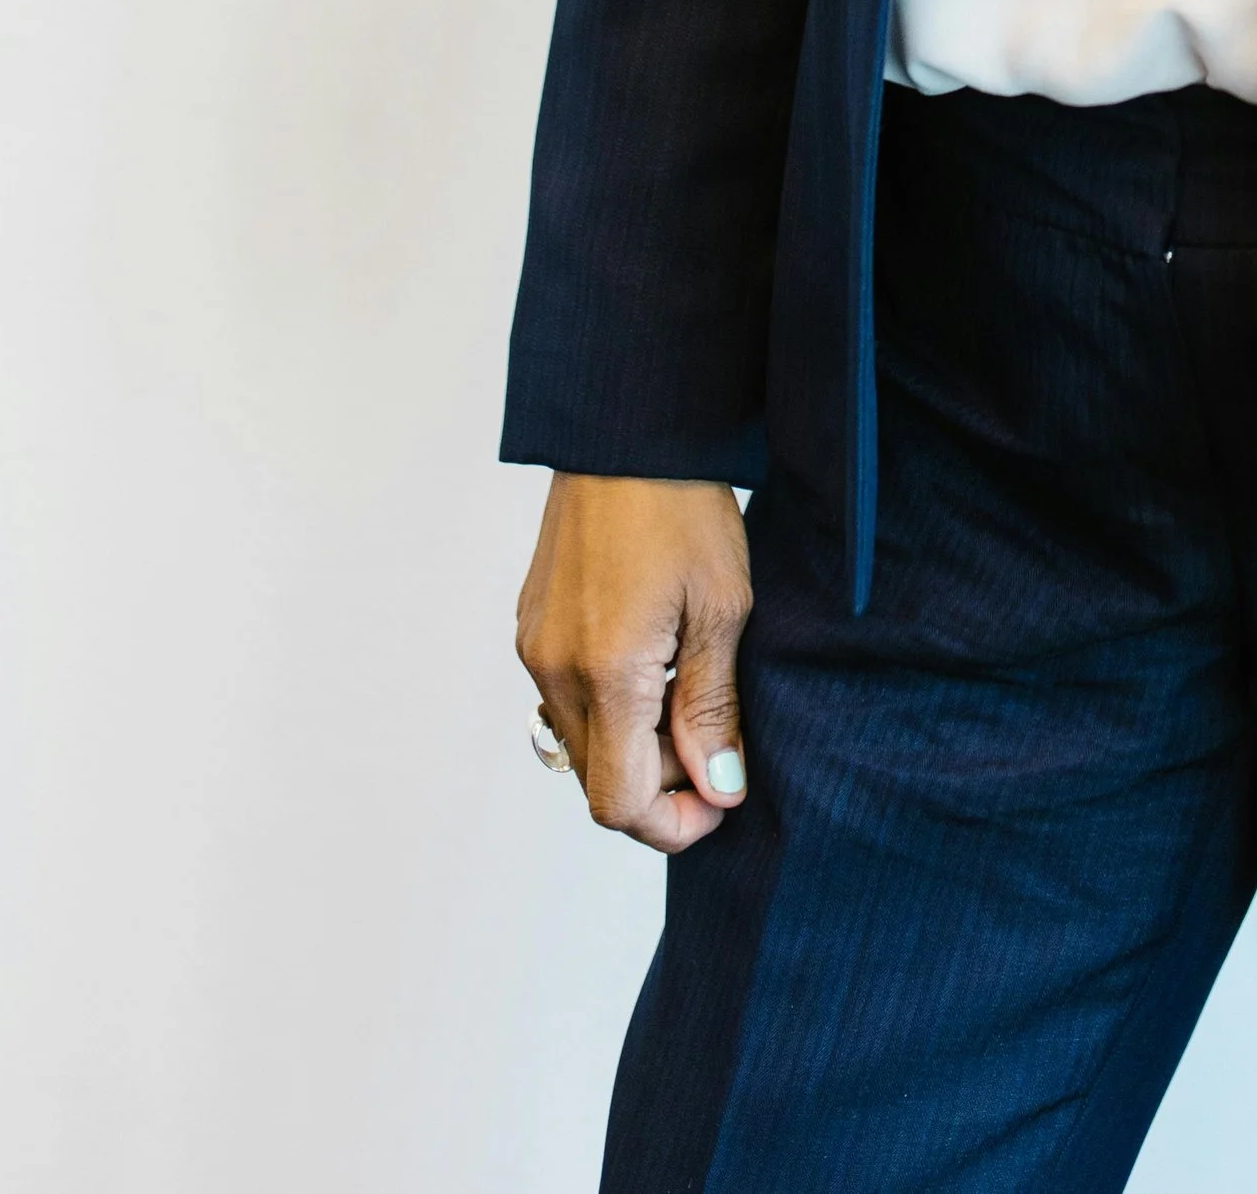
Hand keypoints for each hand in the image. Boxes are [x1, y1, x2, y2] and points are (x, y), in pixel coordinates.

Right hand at [515, 472, 752, 853]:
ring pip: (582, 742)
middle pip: (598, 781)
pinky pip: (567, 698)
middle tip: (717, 743)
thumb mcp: (723, 608)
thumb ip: (713, 710)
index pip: (619, 803)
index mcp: (605, 672)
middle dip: (660, 785)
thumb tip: (715, 790)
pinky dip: (612, 706)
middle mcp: (553, 669)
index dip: (674, 824)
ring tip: (692, 690)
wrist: (629, 432)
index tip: (721, 798)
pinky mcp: (532, 626)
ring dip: (635, 744)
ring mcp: (535, 647)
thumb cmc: (684, 508)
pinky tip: (659, 660)